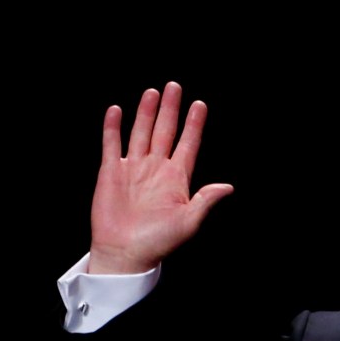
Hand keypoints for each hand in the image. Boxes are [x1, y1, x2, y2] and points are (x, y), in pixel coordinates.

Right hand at [88, 81, 232, 274]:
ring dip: (146, 113)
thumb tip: (228, 187)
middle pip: (164, 131)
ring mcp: (133, 169)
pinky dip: (112, 128)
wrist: (124, 254)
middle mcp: (155, 169)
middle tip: (174, 87)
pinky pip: (112, 145)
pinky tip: (116, 110)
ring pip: (140, 133)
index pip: (188, 144)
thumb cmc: (157, 242)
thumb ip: (206, 200)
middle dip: (170, 109)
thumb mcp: (188, 222)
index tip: (200, 105)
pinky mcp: (111, 173)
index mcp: (176, 179)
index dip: (194, 125)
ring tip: (152, 92)